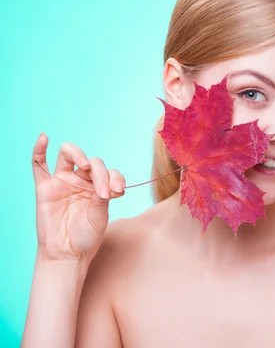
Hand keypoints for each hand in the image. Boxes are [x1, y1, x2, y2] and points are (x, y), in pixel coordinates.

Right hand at [32, 133, 124, 263]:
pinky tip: (44, 138)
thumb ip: (101, 197)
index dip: (115, 178)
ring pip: (68, 155)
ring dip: (79, 155)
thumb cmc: (86, 236)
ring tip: (85, 166)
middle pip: (91, 162)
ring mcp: (63, 182)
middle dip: (100, 171)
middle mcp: (81, 181)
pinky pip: (39, 165)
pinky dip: (39, 149)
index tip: (118, 193)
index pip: (109, 171)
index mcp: (98, 187)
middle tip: (103, 190)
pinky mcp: (45, 188)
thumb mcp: (100, 215)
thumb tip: (104, 186)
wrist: (68, 254)